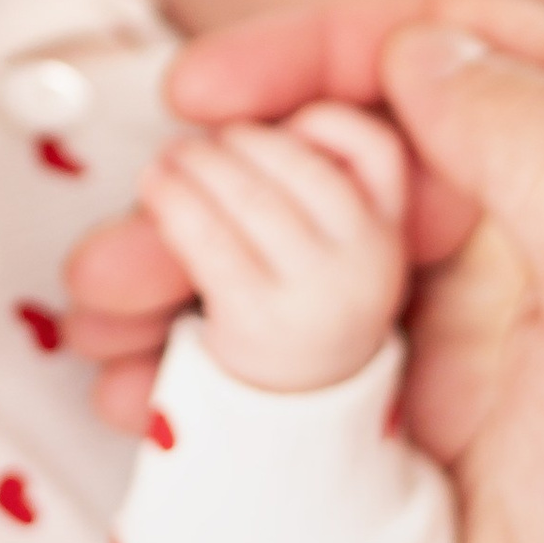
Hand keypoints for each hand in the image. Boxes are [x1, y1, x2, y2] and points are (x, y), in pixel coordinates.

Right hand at [64, 0, 475, 426]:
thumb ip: (543, 147)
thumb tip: (420, 46)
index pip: (453, 44)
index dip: (314, 48)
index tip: (199, 86)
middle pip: (358, 143)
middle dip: (227, 174)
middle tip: (130, 232)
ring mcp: (487, 322)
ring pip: (311, 245)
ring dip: (199, 267)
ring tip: (103, 313)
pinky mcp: (432, 414)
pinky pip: (298, 350)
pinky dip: (215, 355)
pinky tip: (146, 388)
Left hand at [137, 103, 409, 393]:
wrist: (290, 420)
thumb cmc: (295, 314)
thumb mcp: (332, 253)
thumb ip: (309, 188)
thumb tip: (235, 129)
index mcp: (388, 235)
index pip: (379, 152)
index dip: (327, 123)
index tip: (283, 122)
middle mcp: (365, 261)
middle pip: (302, 166)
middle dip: (241, 141)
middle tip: (198, 145)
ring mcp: (317, 291)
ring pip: (252, 196)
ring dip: (198, 164)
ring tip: (167, 162)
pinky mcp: (260, 317)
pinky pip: (210, 239)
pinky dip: (175, 202)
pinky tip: (155, 190)